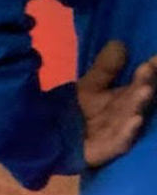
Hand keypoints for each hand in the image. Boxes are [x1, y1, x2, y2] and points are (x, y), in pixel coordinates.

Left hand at [79, 40, 156, 167]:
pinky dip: (127, 133)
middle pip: (135, 100)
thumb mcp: (91, 86)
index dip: (148, 71)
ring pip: (128, 118)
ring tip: (145, 90)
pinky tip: (136, 120)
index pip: (139, 83)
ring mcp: (114, 134)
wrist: (48, 138)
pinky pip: (118, 143)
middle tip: (148, 71)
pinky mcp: (103, 151)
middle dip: (143, 86)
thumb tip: (118, 43)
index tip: (155, 59)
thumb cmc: (74, 111)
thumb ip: (105, 68)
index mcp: (123, 99)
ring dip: (137, 105)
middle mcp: (123, 116)